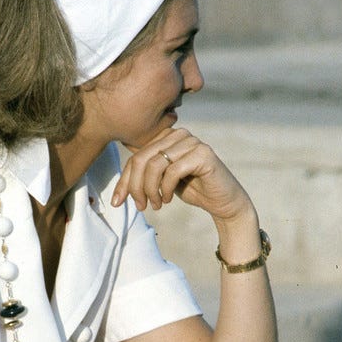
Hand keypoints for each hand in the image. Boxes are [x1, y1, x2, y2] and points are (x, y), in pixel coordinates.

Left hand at [112, 128, 253, 224]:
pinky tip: (168, 199)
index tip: (117, 202)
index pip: (136, 157)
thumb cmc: (193, 190)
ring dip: (150, 190)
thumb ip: (145, 175)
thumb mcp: (162, 181)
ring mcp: (192, 142)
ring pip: (154, 165)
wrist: (224, 202)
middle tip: (141, 206)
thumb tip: (118, 189)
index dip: (124, 181)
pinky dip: (166, 189)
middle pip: (142, 159)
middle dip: (135, 187)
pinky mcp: (203, 154)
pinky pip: (172, 171)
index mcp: (167, 138)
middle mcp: (179, 134)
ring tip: (156, 205)